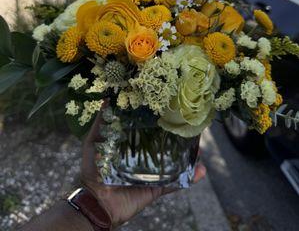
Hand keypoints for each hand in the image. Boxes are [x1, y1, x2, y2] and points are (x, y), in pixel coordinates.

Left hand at [81, 114, 205, 227]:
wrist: (95, 201)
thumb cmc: (93, 170)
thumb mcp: (93, 142)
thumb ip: (100, 124)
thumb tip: (105, 101)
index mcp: (131, 147)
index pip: (148, 132)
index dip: (159, 123)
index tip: (170, 111)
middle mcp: (144, 159)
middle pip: (164, 146)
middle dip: (178, 138)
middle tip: (189, 127)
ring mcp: (151, 174)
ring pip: (174, 163)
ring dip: (188, 156)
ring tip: (200, 147)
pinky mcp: (156, 188)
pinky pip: (175, 183)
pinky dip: (189, 178)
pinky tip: (201, 169)